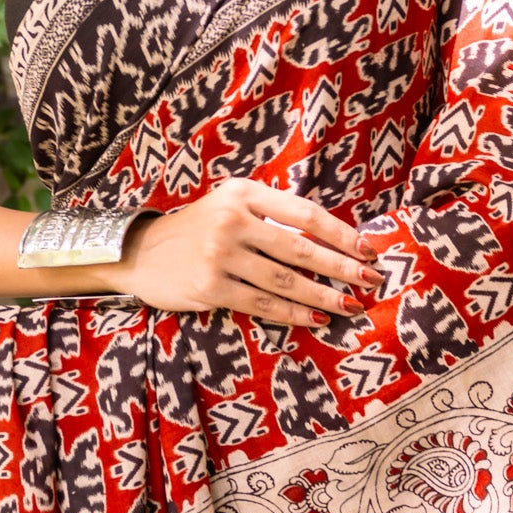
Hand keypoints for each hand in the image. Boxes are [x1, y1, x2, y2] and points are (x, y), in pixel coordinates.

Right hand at [115, 177, 383, 326]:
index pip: (305, 213)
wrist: (140, 252)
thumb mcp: (230, 204)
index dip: (341, 233)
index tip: (367, 249)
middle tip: (372, 280)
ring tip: (350, 306)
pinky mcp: (211, 287)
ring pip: (286, 281)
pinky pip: (263, 304)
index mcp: (244, 193)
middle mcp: (233, 220)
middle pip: (300, 248)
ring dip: (324, 296)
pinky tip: (316, 319)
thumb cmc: (197, 229)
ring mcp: (221, 255)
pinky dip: (293, 314)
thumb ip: (271, 213)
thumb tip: (330, 238)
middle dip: (341, 267)